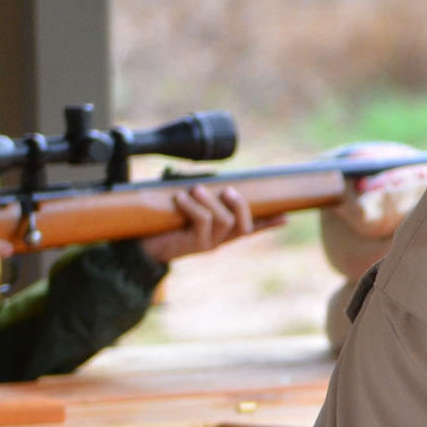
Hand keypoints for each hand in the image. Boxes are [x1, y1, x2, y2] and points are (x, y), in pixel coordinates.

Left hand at [140, 186, 280, 264]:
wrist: (139, 247)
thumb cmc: (161, 224)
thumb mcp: (184, 207)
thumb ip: (200, 197)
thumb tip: (207, 180)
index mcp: (221, 232)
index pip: (251, 228)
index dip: (269, 223)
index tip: (286, 217)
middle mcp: (219, 240)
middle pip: (245, 225)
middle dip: (240, 204)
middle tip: (228, 190)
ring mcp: (209, 244)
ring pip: (225, 221)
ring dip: (211, 201)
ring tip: (195, 189)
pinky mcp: (194, 245)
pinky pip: (202, 222)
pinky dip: (193, 206)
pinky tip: (180, 199)